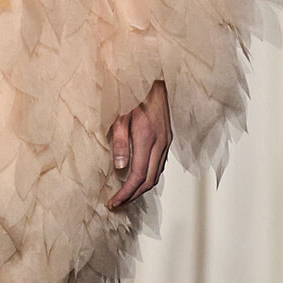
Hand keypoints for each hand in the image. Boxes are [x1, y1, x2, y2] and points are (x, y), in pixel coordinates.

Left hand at [107, 79, 171, 208]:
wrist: (154, 79)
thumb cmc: (133, 95)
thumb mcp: (119, 116)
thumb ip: (119, 143)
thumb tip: (120, 169)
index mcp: (146, 138)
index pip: (137, 176)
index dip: (125, 193)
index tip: (114, 201)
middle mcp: (160, 143)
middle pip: (149, 180)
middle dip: (133, 196)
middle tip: (118, 203)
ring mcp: (166, 142)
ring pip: (156, 175)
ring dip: (141, 188)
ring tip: (126, 195)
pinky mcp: (167, 139)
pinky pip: (160, 165)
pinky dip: (148, 176)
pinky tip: (137, 178)